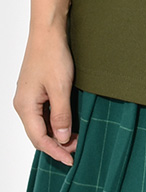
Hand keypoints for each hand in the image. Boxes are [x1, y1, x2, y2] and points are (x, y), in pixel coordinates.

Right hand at [13, 27, 77, 166]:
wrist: (48, 31)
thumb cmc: (52, 55)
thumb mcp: (61, 87)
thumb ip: (61, 114)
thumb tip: (61, 138)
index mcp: (25, 106)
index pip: (39, 138)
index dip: (55, 151)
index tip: (71, 159)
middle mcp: (23, 104)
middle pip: (38, 133)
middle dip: (56, 144)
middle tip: (76, 149)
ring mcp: (28, 97)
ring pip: (41, 124)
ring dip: (56, 133)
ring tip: (74, 138)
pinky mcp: (35, 90)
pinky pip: (43, 113)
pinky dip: (55, 120)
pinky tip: (67, 122)